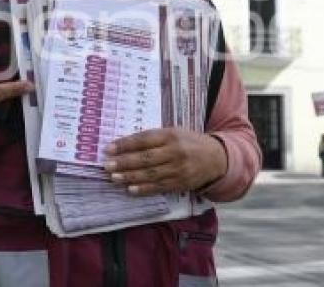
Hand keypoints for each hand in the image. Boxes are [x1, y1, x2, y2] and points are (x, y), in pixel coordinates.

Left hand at [103, 128, 226, 195]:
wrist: (216, 158)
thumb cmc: (190, 142)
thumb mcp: (175, 132)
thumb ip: (154, 138)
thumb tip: (125, 144)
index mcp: (171, 135)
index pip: (144, 139)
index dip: (125, 144)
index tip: (108, 148)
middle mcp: (175, 152)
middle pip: (145, 158)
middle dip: (124, 162)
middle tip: (107, 165)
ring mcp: (178, 169)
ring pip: (150, 174)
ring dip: (130, 177)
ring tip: (114, 178)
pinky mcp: (180, 183)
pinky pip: (159, 187)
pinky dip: (144, 189)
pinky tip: (130, 190)